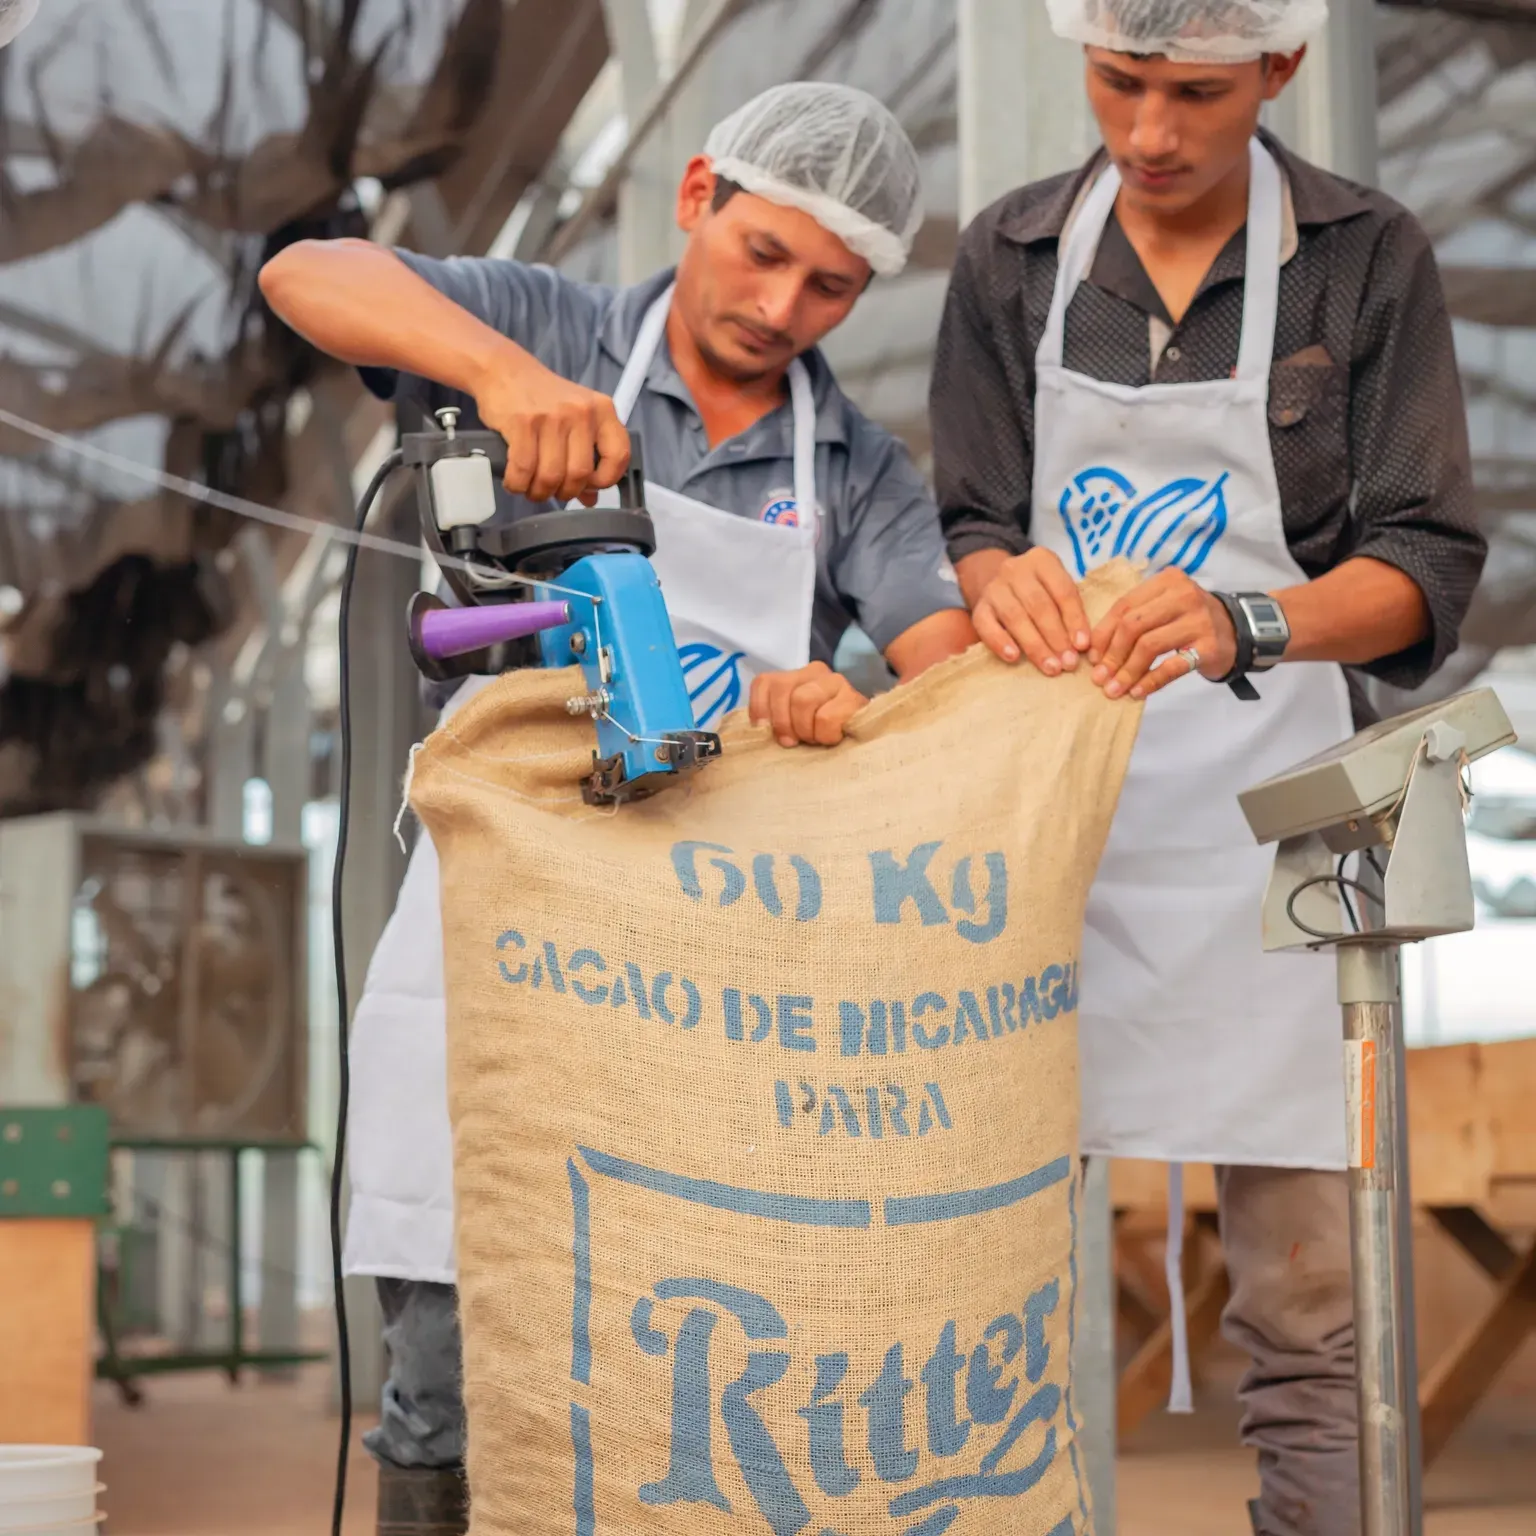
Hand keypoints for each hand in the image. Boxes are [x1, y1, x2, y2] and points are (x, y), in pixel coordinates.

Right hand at [475, 352, 629, 504]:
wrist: (504, 371)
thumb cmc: (541, 399)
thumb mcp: (574, 420)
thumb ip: (587, 456)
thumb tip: (591, 498)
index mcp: (602, 410)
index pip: (619, 455)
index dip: (605, 480)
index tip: (589, 486)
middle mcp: (581, 412)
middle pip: (580, 474)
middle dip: (564, 492)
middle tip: (552, 490)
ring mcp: (552, 417)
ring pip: (552, 476)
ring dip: (539, 491)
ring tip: (532, 488)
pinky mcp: (523, 422)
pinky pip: (524, 469)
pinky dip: (518, 484)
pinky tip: (516, 481)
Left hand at [750, 662, 866, 747]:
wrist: (860, 740)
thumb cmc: (818, 734)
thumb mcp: (790, 725)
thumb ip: (773, 720)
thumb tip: (759, 728)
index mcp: (793, 676)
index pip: (764, 682)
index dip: (759, 709)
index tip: (765, 731)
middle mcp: (814, 671)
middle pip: (782, 688)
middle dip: (783, 722)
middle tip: (793, 741)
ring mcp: (836, 681)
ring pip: (803, 700)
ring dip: (805, 730)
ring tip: (815, 739)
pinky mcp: (854, 697)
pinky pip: (826, 717)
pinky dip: (825, 736)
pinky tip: (833, 738)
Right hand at [971, 548, 1091, 674]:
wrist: (1000, 583)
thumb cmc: (1039, 591)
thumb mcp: (1057, 588)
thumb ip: (1069, 609)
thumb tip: (1081, 645)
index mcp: (1042, 560)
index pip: (1062, 590)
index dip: (1074, 619)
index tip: (1082, 645)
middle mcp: (1015, 569)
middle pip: (1039, 605)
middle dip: (1056, 637)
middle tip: (1068, 662)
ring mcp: (994, 588)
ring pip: (1015, 617)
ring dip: (1035, 646)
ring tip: (1050, 667)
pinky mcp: (979, 607)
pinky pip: (987, 626)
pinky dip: (1000, 642)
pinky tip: (1014, 657)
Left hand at [1089, 568, 1237, 699]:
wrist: (1237, 632)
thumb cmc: (1189, 621)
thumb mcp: (1162, 609)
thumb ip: (1132, 621)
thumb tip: (1094, 653)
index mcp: (1166, 582)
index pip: (1124, 606)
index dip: (1103, 634)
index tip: (1091, 657)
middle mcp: (1183, 595)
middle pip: (1133, 626)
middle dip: (1112, 655)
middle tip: (1099, 678)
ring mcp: (1198, 620)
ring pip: (1149, 646)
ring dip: (1127, 671)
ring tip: (1114, 689)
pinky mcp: (1208, 646)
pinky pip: (1171, 666)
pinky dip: (1150, 681)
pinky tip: (1137, 692)